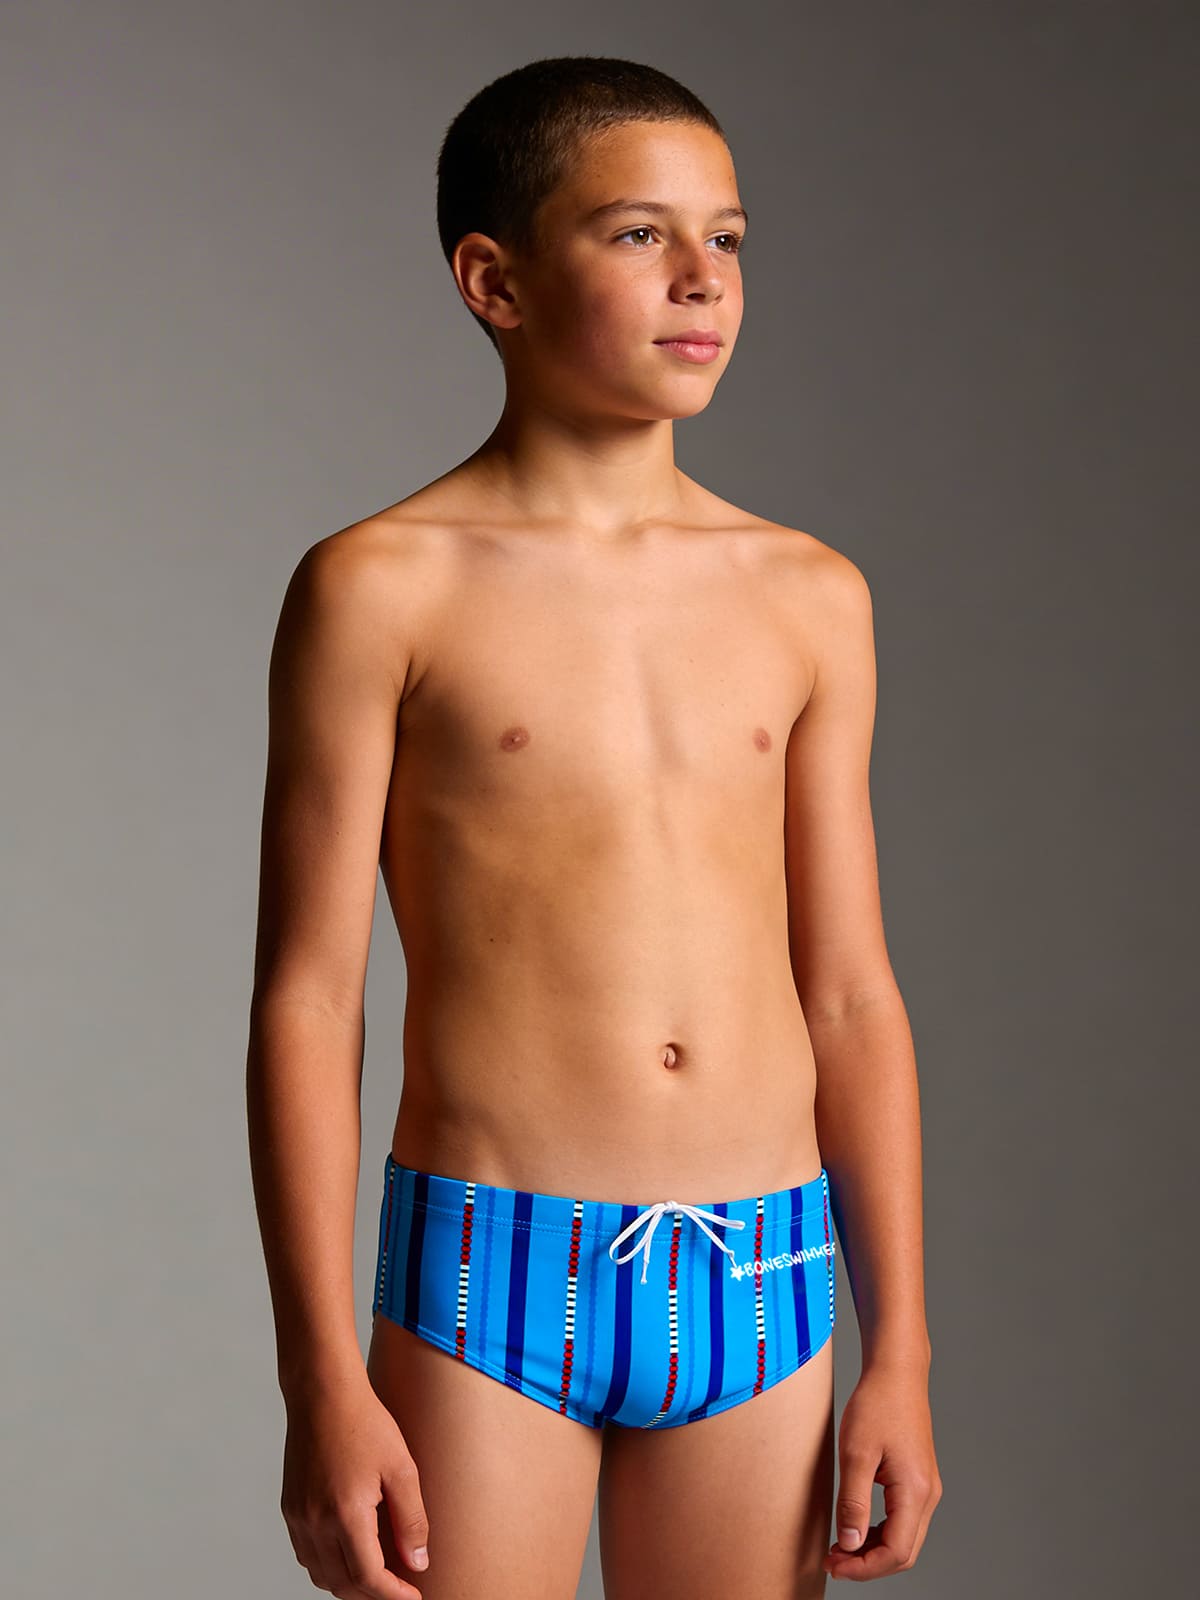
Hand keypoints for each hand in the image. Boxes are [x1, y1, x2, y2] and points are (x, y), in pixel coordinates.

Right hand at [281, 1369, 430, 1598]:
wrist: (323, 1394)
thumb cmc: (365, 1423)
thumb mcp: (402, 1467)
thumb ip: (412, 1519)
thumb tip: (418, 1562)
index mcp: (345, 1513)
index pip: (368, 1577)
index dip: (393, 1595)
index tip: (413, 1596)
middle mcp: (315, 1522)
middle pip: (343, 1584)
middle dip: (373, 1594)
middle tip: (399, 1588)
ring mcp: (298, 1517)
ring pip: (321, 1575)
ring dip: (349, 1584)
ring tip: (377, 1575)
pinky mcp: (290, 1508)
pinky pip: (306, 1555)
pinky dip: (327, 1566)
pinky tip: (348, 1553)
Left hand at [825, 1360, 941, 1580]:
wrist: (896, 1372)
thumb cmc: (877, 1405)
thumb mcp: (856, 1453)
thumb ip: (853, 1502)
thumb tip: (849, 1544)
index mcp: (916, 1491)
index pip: (896, 1552)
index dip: (864, 1568)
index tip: (833, 1565)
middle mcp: (928, 1495)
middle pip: (904, 1552)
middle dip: (868, 1564)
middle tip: (832, 1561)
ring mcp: (926, 1487)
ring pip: (905, 1538)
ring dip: (873, 1549)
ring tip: (839, 1547)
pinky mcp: (918, 1479)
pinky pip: (903, 1520)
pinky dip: (880, 1531)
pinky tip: (856, 1526)